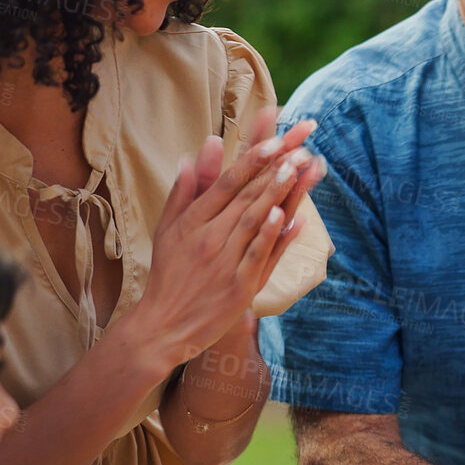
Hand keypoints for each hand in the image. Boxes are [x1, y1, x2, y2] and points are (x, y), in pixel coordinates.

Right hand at [121, 109, 325, 369]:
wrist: (162, 326)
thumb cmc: (168, 274)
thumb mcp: (167, 229)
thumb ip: (184, 192)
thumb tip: (193, 153)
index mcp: (192, 221)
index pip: (226, 182)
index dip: (252, 158)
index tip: (274, 137)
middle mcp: (208, 236)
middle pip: (246, 195)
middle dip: (275, 166)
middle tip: (300, 142)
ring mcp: (224, 261)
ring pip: (255, 220)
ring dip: (279, 192)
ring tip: (301, 165)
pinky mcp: (238, 286)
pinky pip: (258, 256)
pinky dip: (273, 235)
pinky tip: (288, 215)